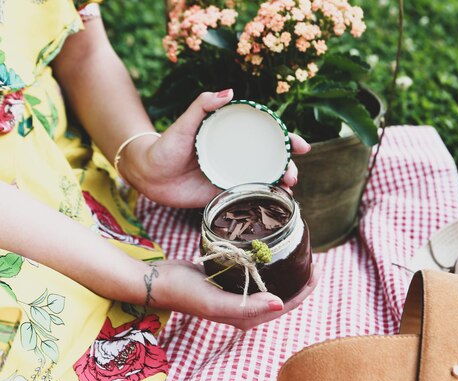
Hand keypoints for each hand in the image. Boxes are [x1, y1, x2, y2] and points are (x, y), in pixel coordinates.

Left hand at [121, 90, 310, 207]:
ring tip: (287, 188)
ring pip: (266, 179)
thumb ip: (203, 106)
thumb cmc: (166, 145)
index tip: (301, 144)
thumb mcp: (185, 123)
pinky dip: (266, 200)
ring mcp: (234, 175)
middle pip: (272, 159)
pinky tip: (276, 203)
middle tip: (292, 174)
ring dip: (281, 184)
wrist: (149, 176)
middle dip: (288, 166)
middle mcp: (238, 155)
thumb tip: (229, 92)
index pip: (266, 135)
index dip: (287, 139)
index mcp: (233, 136)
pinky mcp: (226, 194)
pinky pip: (251, 197)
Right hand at [153, 260, 318, 330]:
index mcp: (247, 318)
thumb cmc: (185, 292)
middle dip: (300, 280)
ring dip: (286, 271)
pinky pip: (257, 274)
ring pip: (271, 284)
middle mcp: (245, 309)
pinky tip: (271, 250)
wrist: (158, 282)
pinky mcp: (230, 281)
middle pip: (283, 295)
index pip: (286, 305)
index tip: (317, 268)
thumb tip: (281, 305)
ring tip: (298, 252)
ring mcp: (238, 295)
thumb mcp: (216, 301)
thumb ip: (247, 307)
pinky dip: (268, 264)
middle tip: (312, 258)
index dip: (305, 289)